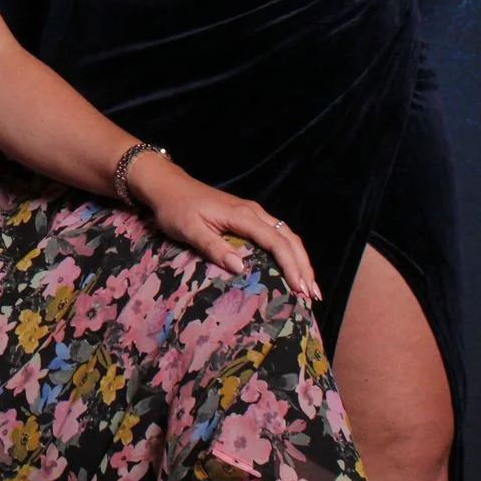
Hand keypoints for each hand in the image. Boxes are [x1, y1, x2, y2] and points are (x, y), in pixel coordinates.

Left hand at [123, 151, 322, 302]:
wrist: (167, 186)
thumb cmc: (175, 208)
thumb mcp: (189, 229)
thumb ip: (214, 247)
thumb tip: (240, 268)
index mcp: (242, 215)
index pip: (276, 242)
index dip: (291, 266)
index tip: (300, 289)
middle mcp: (253, 212)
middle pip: (289, 239)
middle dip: (304, 266)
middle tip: (312, 295)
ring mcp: (252, 213)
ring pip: (286, 235)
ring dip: (300, 260)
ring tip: (308, 286)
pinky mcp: (247, 217)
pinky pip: (276, 234)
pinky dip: (289, 252)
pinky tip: (291, 267)